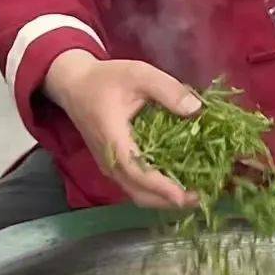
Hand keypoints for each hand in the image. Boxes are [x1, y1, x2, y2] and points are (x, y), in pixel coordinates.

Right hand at [44, 52, 200, 209]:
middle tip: (200, 197)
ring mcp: (109, 165)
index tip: (185, 196)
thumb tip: (196, 109)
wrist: (73, 85)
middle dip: (169, 200)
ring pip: (136, 193)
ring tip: (192, 193)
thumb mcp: (139, 74)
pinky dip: (155, 191)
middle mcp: (109, 159)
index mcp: (113, 138)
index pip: (137, 171)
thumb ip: (168, 90)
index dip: (161, 186)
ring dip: (163, 198)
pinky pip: (134, 186)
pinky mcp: (113, 165)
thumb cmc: (105, 79)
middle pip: (138, 193)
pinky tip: (175, 181)